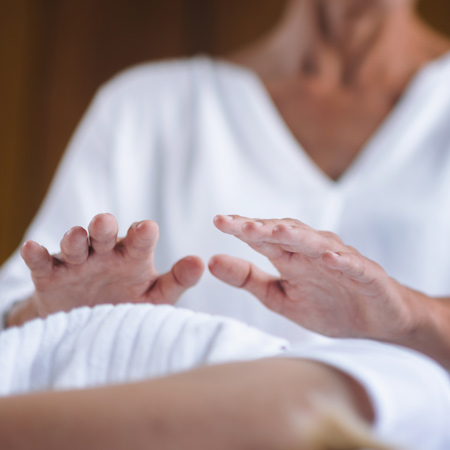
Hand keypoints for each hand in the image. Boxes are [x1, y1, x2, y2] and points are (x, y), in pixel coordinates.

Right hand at [9, 214, 203, 325]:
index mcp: (133, 256)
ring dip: (75, 238)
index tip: (147, 229)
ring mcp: (78, 262)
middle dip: (105, 226)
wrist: (91, 323)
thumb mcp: (155, 296)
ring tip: (77, 236)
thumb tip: (201, 262)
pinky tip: (33, 248)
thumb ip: (177, 281)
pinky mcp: (52, 276)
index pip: (140, 239)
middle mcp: (106, 253)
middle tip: (105, 223)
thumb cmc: (129, 304)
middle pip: (105, 233)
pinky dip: (37, 255)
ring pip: (75, 244)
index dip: (143, 233)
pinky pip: (43, 263)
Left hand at [210, 215, 419, 340]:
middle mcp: (312, 252)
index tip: (218, 221)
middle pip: (285, 234)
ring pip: (316, 243)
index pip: (262, 238)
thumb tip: (210, 260)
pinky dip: (342, 260)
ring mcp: (340, 260)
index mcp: (290, 257)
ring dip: (297, 235)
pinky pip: (353, 265)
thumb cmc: (327, 305)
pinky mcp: (366, 274)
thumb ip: (247, 279)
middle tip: (237, 224)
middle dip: (262, 227)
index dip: (242, 229)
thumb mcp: (278, 297)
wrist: (376, 323)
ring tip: (277, 230)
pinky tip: (329, 257)